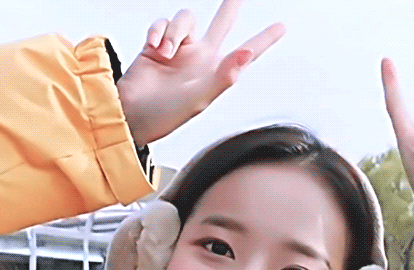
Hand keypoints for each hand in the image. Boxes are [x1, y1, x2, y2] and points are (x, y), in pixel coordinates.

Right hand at [117, 0, 284, 146]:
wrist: (130, 113)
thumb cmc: (163, 115)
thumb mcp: (198, 99)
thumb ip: (224, 76)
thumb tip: (246, 53)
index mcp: (215, 72)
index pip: (246, 53)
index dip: (264, 39)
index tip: (283, 26)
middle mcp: (200, 58)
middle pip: (221, 23)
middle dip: (230, 6)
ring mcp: (179, 49)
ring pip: (186, 19)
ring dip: (175, 33)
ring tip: (165, 53)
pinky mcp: (156, 44)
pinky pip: (163, 23)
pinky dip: (159, 32)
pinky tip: (155, 48)